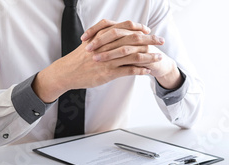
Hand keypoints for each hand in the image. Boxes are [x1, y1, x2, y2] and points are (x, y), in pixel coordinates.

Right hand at [33, 20, 163, 102]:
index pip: (126, 27)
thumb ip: (103, 35)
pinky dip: (139, 70)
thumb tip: (115, 32)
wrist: (67, 72)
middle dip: (150, 39)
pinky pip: (128, 70)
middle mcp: (108, 45)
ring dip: (149, 56)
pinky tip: (147, 71)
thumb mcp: (90, 41)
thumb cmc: (79, 58)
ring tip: (158, 57)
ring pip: (134, 55)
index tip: (149, 30)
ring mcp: (109, 59)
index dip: (139, 28)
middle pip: (134, 39)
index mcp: (104, 35)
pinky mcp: (108, 72)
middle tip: (161, 40)